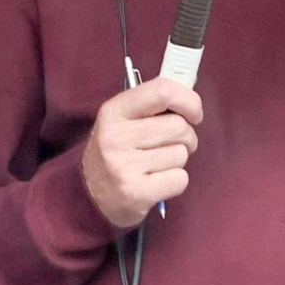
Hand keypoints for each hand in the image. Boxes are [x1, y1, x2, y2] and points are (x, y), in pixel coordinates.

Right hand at [81, 75, 202, 228]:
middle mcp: (115, 136)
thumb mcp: (123, 119)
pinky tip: (157, 181)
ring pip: (181, 154)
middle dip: (185, 137)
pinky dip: (175, 181)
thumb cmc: (117, 152)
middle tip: (171, 144)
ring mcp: (124, 166)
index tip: (194, 112)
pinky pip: (180, 179)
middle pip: (178, 126)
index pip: (162, 90)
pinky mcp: (136, 193)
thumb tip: (189, 90)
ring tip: (156, 164)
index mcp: (114, 111)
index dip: (188, 100)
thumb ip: (152, 103)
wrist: (90, 195)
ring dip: (177, 160)